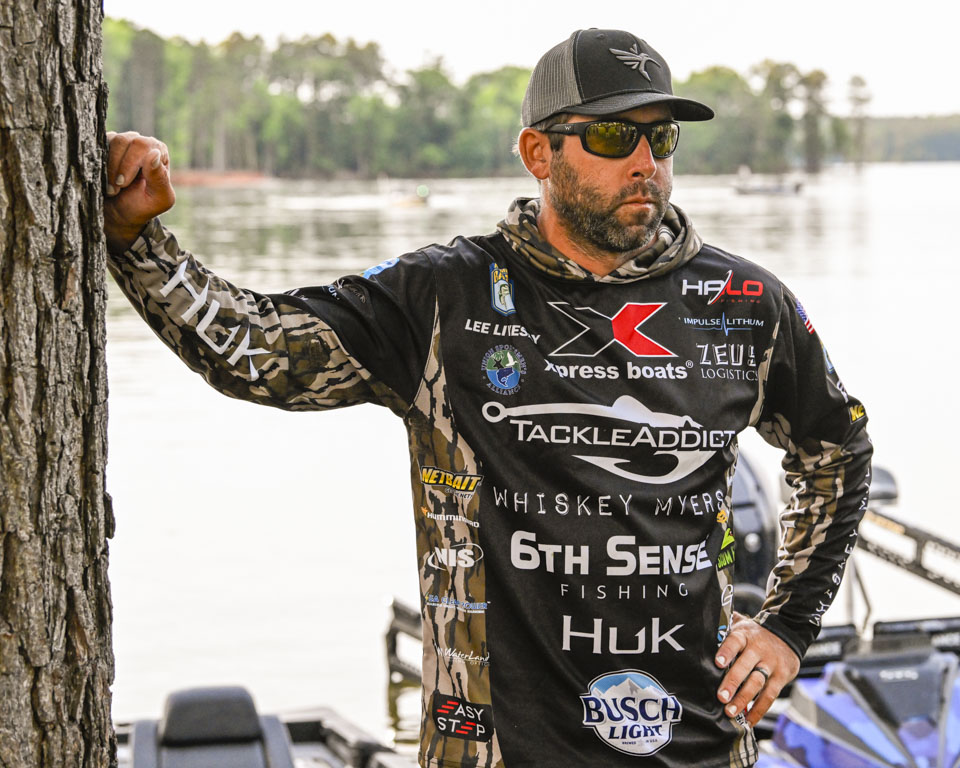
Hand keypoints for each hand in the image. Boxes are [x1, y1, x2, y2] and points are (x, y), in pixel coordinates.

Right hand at [104, 131, 175, 252]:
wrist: (118, 214)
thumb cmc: (142, 206)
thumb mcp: (158, 199)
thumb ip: (160, 178)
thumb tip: (155, 153)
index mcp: (159, 153)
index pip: (144, 145)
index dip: (131, 163)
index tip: (123, 184)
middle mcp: (142, 143)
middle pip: (126, 140)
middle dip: (118, 167)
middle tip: (116, 188)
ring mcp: (122, 142)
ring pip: (111, 141)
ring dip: (108, 167)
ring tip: (111, 188)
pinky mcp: (105, 145)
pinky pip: (97, 144)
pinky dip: (97, 162)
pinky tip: (101, 179)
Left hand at [715, 611, 799, 726]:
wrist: (788, 634)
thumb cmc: (754, 634)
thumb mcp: (741, 625)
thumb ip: (724, 627)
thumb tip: (700, 626)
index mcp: (745, 635)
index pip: (735, 642)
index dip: (726, 652)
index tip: (718, 663)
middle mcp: (759, 649)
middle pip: (745, 666)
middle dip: (733, 682)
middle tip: (721, 697)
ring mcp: (771, 664)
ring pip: (757, 683)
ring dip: (743, 699)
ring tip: (730, 712)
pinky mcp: (781, 677)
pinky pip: (770, 696)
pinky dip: (759, 710)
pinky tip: (748, 721)